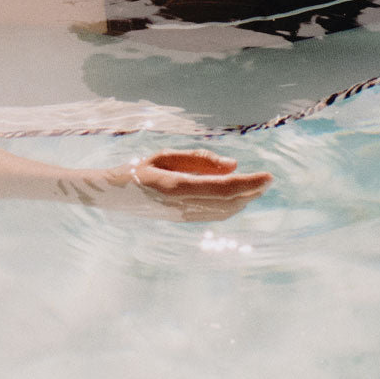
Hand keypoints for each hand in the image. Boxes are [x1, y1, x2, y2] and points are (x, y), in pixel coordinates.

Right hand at [76, 149, 273, 220]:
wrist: (111, 195)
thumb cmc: (137, 169)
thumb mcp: (165, 156)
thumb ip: (199, 160)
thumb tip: (233, 166)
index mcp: (176, 186)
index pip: (223, 188)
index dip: (248, 183)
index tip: (268, 176)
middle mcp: (181, 206)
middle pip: (228, 203)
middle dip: (251, 191)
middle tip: (268, 180)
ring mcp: (182, 217)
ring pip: (223, 212)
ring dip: (243, 200)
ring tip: (257, 187)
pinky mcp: (181, 221)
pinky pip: (213, 216)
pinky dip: (231, 207)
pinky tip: (237, 198)